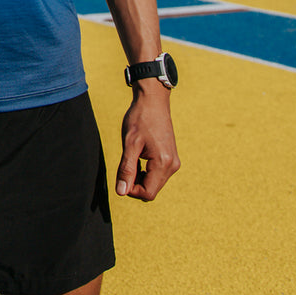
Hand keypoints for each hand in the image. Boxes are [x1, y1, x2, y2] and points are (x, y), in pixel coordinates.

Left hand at [115, 85, 179, 201]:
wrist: (153, 101)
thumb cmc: (140, 119)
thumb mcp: (129, 144)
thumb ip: (126, 169)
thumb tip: (121, 192)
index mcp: (163, 163)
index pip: (147, 193)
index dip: (131, 190)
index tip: (121, 175)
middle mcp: (172, 166)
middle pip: (151, 190)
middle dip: (135, 184)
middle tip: (125, 163)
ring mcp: (173, 162)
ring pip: (154, 183)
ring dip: (140, 177)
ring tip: (132, 158)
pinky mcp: (171, 158)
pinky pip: (157, 175)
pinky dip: (146, 172)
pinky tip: (138, 158)